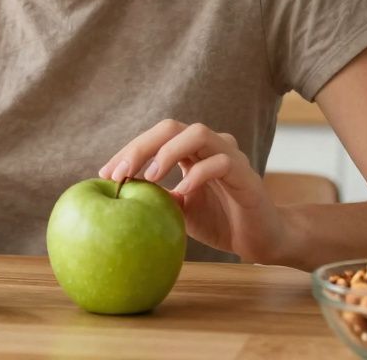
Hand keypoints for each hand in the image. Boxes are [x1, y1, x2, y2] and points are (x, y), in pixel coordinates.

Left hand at [98, 119, 291, 264]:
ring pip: (197, 133)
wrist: (261, 239)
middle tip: (119, 173)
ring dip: (167, 152)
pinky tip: (182, 192)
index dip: (128, 151)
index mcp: (190, 150)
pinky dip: (197, 175)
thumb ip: (155, 196)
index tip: (105, 174)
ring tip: (149, 177)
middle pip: (170, 127)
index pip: (154, 137)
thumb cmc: (219, 221)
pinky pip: (221, 163)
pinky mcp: (247, 173)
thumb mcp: (178, 210)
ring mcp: (230, 155)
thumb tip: (119, 192)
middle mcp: (210, 145)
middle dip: (140, 147)